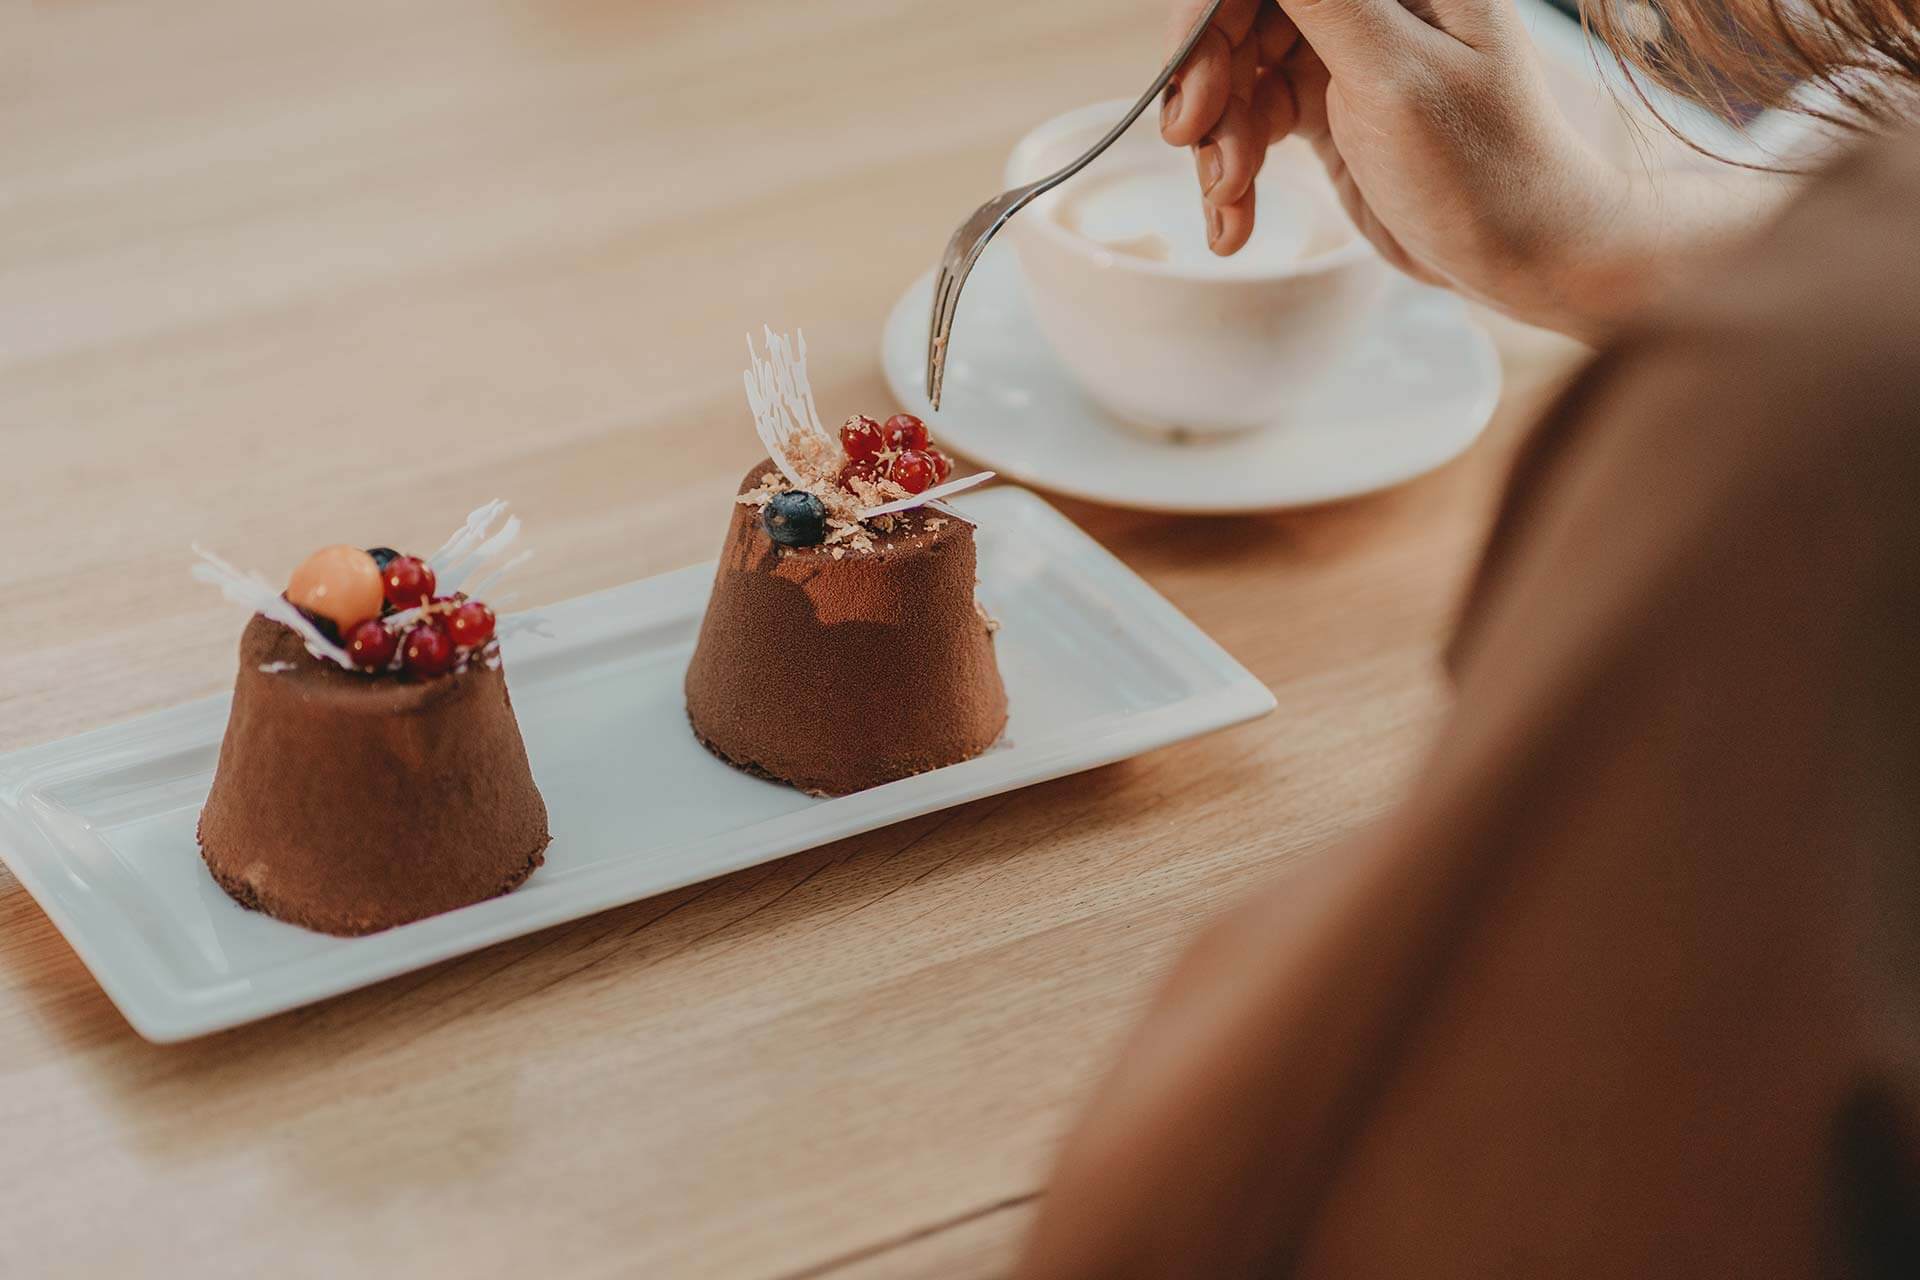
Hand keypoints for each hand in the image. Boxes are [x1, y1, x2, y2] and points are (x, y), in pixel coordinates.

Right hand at [1158, 0, 1630, 335]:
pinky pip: (1253, 120)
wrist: (1525, 258)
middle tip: (1193, 143)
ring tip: (1228, 200)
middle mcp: (1370, 0)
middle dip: (1207, 80)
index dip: (1210, 15)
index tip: (1192, 85)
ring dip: (1217, 139)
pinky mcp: (1331, 108)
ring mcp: (1346, 52)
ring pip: (1237, 70)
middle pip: (1241, 13)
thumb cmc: (1484, 168)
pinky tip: (1233, 222)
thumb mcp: (1395, 76)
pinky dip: (1234, 170)